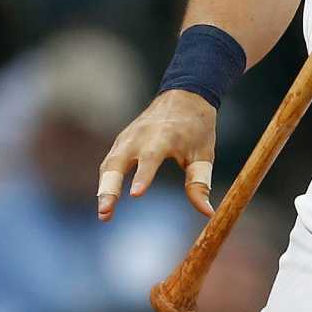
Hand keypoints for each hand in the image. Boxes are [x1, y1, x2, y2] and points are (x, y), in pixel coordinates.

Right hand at [98, 90, 217, 221]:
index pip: (150, 158)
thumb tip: (207, 213)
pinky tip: (106, 200)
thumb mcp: (203, 154)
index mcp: (164, 136)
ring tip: (104, 214)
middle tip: (105, 212)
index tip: (136, 194)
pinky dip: (106, 181)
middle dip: (110, 188)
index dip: (143, 176)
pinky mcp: (121, 140)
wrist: (184, 96)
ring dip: (104, 189)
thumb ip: (200, 184)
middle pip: (118, 162)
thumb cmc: (197, 128)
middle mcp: (141, 136)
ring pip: (109, 164)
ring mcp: (127, 137)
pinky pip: (110, 163)